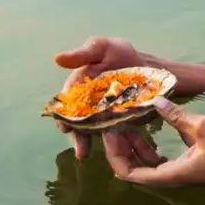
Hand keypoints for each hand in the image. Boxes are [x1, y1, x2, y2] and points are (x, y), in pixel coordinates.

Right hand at [52, 34, 147, 162]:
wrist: (147, 64)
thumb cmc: (118, 53)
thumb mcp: (101, 48)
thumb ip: (82, 54)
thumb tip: (58, 59)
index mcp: (80, 89)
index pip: (68, 105)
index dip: (64, 117)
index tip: (64, 127)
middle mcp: (89, 106)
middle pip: (80, 124)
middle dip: (79, 137)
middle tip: (81, 151)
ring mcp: (105, 117)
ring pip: (95, 133)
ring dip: (93, 145)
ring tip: (93, 156)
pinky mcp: (121, 123)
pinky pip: (115, 135)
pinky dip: (115, 143)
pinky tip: (119, 151)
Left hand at [104, 98, 204, 188]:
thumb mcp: (203, 126)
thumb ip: (176, 116)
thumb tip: (155, 101)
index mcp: (171, 174)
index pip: (130, 174)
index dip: (115, 156)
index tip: (110, 133)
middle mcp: (173, 176)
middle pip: (136, 168)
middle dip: (123, 148)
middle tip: (115, 123)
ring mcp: (183, 169)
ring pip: (150, 162)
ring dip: (138, 145)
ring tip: (129, 122)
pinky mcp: (193, 161)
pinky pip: (166, 155)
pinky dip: (156, 143)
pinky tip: (155, 122)